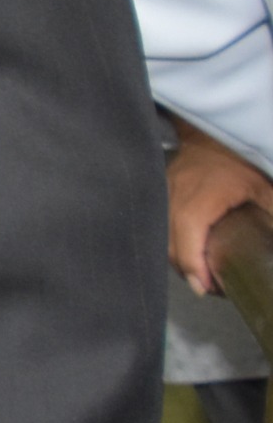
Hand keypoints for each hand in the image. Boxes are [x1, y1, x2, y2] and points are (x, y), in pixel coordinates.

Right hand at [166, 115, 272, 296]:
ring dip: (181, 260)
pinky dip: (174, 244)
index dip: (197, 273)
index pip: (188, 248)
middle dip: (190, 273)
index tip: (210, 290)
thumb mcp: (265, 188)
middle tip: (212, 286)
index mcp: (197, 205)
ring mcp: (162, 201)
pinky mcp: (160, 198)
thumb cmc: (238, 159)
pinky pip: (161, 229)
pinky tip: (191, 249)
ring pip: (163, 242)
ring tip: (204, 271)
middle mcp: (173, 205)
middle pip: (172, 251)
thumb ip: (272, 213)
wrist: (211, 132)